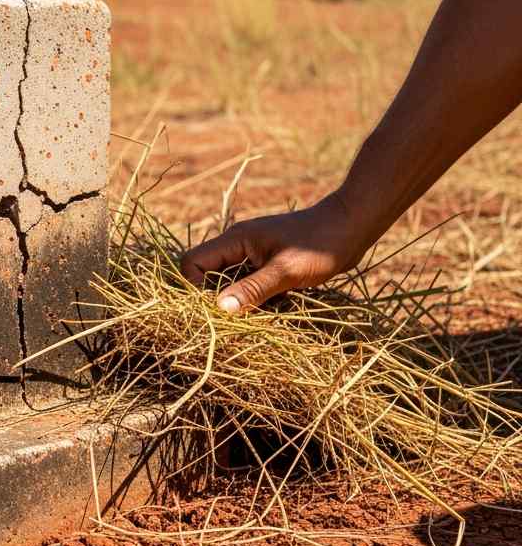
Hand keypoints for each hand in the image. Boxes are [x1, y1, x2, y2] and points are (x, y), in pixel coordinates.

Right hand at [180, 193, 373, 312]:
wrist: (351, 225)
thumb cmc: (320, 243)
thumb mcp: (286, 271)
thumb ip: (252, 289)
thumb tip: (220, 309)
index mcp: (235, 240)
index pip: (193, 262)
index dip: (194, 288)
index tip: (215, 310)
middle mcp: (237, 246)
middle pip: (207, 274)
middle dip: (216, 299)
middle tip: (237, 319)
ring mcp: (252, 255)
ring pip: (228, 283)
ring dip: (239, 301)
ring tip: (262, 313)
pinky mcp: (267, 264)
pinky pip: (248, 285)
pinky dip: (256, 299)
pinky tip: (276, 306)